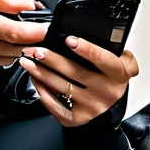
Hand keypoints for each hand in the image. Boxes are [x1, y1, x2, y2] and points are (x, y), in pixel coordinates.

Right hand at [0, 0, 48, 70]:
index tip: (47, 30)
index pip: (9, 31)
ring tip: (13, 35)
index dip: (34, 33)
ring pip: (3, 58)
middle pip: (10, 48)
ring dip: (15, 49)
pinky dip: (1, 54)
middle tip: (37, 33)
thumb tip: (29, 5)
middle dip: (29, 42)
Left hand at [22, 34, 138, 127]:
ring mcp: (91, 106)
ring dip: (41, 73)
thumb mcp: (121, 60)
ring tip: (28, 62)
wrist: (111, 106)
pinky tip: (35, 80)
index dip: (85, 49)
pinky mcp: (78, 118)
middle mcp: (106, 91)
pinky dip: (43, 92)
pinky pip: (56, 105)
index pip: (102, 58)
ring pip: (61, 87)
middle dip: (51, 60)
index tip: (69, 40)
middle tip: (35, 50)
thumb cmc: (110, 78)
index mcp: (118, 73)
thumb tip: (82, 32)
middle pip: (75, 72)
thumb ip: (111, 46)